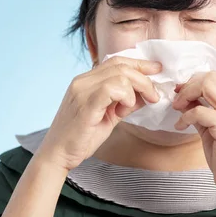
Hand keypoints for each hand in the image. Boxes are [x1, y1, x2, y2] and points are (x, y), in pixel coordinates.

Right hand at [37, 57, 161, 170]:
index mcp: (86, 81)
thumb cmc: (81, 138)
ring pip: (119, 74)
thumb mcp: (109, 116)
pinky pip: (111, 88)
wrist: (58, 155)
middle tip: (155, 95)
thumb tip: (147, 94)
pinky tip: (125, 109)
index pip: (116, 61)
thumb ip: (125, 103)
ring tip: (138, 105)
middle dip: (144, 77)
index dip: (139, 63)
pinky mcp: (85, 104)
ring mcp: (82, 91)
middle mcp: (82, 81)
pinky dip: (125, 96)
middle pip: (120, 64)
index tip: (157, 70)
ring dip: (137, 88)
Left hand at [171, 71, 215, 194]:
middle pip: (212, 77)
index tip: (181, 92)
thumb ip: (202, 110)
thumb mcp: (214, 128)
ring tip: (177, 109)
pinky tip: (181, 126)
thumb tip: (184, 97)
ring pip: (207, 86)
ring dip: (186, 95)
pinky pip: (199, 111)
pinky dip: (186, 116)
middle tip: (177, 100)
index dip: (195, 82)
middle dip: (189, 85)